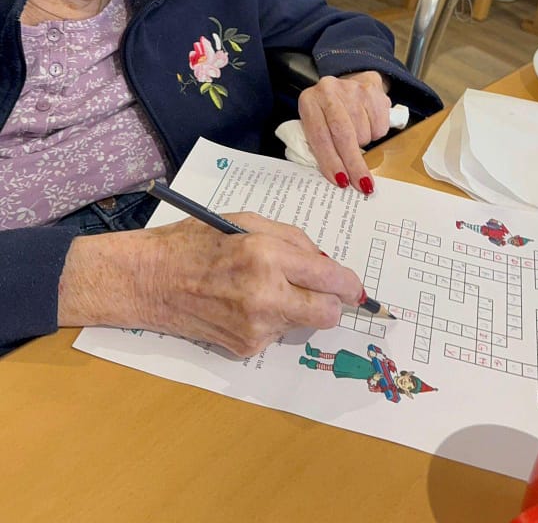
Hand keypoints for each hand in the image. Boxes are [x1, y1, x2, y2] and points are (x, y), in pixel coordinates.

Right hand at [58, 213, 363, 356]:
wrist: (150, 280)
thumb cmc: (196, 241)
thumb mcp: (246, 222)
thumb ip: (291, 240)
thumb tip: (324, 263)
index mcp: (266, 256)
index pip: (330, 279)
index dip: (350, 285)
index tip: (354, 287)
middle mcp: (265, 295)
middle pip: (327, 314)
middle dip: (330, 302)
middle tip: (320, 290)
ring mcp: (255, 327)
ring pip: (302, 325)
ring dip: (295, 308)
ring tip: (260, 288)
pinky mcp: (245, 347)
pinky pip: (277, 334)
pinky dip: (271, 320)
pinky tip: (242, 304)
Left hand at [298, 71, 391, 193]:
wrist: (353, 80)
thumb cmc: (330, 111)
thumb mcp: (317, 122)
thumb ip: (320, 144)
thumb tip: (336, 177)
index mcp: (309, 102)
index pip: (319, 136)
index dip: (331, 161)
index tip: (341, 181)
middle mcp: (329, 91)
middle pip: (344, 134)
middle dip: (353, 163)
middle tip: (362, 184)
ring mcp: (352, 89)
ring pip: (363, 132)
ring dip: (363, 143)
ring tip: (357, 135)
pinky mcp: (372, 90)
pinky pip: (379, 126)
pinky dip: (376, 134)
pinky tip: (368, 124)